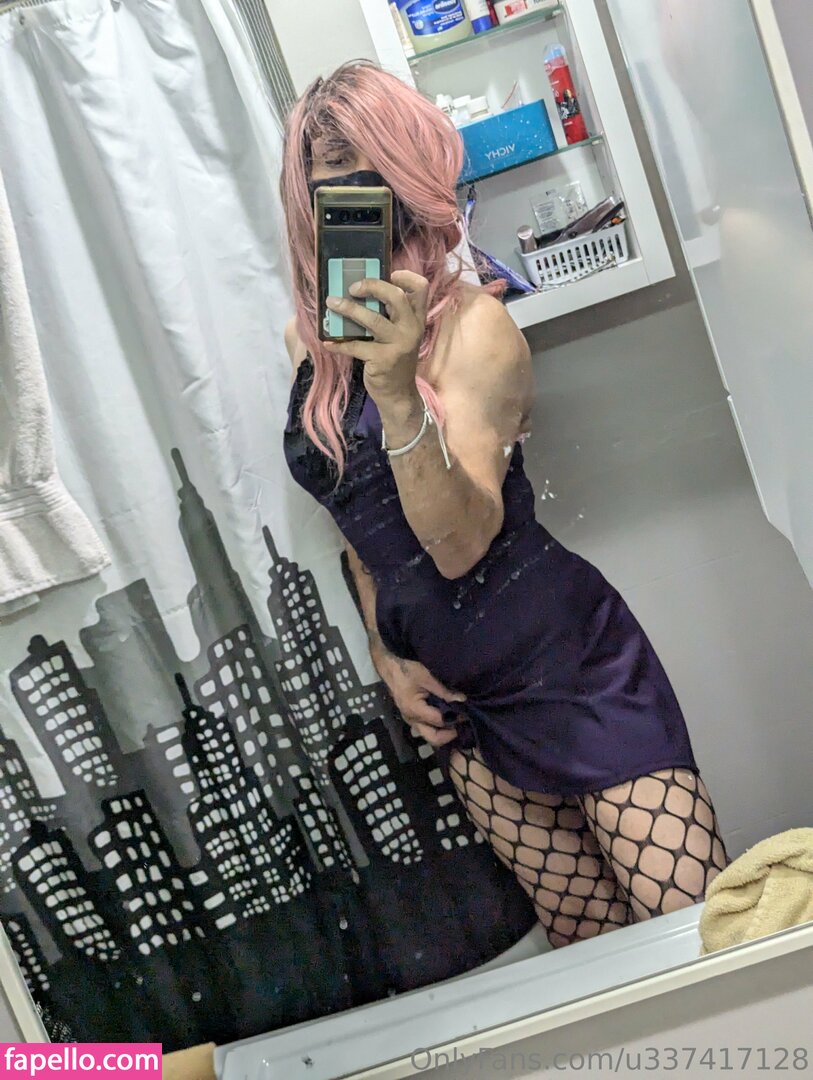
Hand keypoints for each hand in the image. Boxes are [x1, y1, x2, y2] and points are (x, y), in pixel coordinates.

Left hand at [323, 270, 428, 404]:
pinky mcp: (383, 360)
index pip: (420, 288)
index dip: (405, 276)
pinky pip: (357, 346)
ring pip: (373, 319)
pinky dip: (340, 344)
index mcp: (416, 319)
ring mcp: (398, 344)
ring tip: (332, 304)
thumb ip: (390, 316)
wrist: (398, 394)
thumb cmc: (395, 360)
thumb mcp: (400, 335)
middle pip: (396, 296)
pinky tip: (328, 343)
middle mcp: (411, 328)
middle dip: (372, 286)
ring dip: (349, 309)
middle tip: (352, 287)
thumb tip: (359, 293)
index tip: (389, 273)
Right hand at [371, 641, 465, 747]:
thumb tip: (462, 700)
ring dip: (444, 732)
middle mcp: (411, 720)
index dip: (455, 718)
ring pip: (429, 735)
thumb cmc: (407, 670)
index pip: (439, 721)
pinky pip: (426, 728)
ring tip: (456, 721)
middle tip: (462, 724)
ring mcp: (410, 720)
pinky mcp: (411, 717)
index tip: (467, 713)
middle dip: (450, 734)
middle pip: (433, 738)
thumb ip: (444, 691)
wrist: (390, 667)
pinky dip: (437, 727)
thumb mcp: (427, 677)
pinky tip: (446, 717)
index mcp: (414, 710)